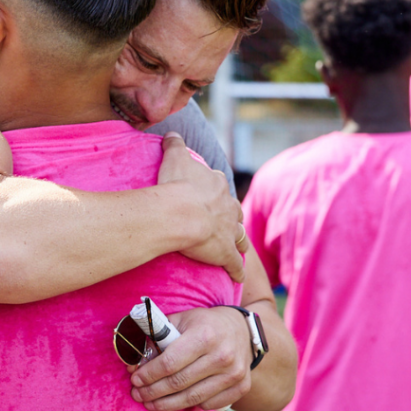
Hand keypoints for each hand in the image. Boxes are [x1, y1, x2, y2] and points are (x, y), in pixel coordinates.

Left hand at [128, 306, 251, 410]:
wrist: (242, 330)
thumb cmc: (204, 324)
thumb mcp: (181, 320)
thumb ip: (157, 337)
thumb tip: (134, 361)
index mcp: (205, 334)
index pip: (170, 362)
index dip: (148, 374)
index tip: (135, 379)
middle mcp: (222, 355)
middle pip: (178, 383)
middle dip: (152, 391)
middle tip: (138, 394)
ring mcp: (234, 373)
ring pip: (192, 398)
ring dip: (166, 404)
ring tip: (150, 403)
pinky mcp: (241, 387)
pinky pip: (208, 404)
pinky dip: (190, 405)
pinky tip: (177, 400)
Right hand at [157, 133, 246, 283]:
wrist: (181, 213)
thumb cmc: (177, 185)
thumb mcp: (174, 157)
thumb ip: (174, 144)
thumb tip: (172, 132)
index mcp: (217, 186)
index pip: (219, 187)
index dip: (215, 193)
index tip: (211, 196)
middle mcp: (228, 207)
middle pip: (234, 211)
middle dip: (231, 216)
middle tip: (226, 222)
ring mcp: (229, 231)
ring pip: (239, 236)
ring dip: (238, 240)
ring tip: (236, 246)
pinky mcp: (225, 253)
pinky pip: (234, 265)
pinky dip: (236, 271)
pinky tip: (237, 277)